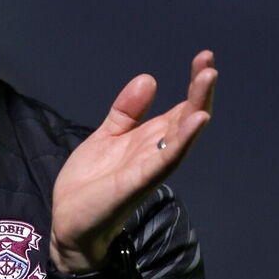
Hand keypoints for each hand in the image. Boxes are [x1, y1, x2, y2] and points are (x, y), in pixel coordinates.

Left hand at [50, 51, 216, 271]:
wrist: (69, 221)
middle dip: (200, 92)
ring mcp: (149, 168)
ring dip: (196, 108)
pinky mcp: (138, 182)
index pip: (180, 108)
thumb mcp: (107, 136)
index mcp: (149, 140)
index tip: (204, 57)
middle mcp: (156, 153)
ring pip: (182, 136)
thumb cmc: (90, 184)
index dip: (193, 84)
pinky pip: (165, 159)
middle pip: (187, 119)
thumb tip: (149, 79)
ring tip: (207, 81)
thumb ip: (127, 111)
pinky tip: (195, 120)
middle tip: (209, 64)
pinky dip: (182, 140)